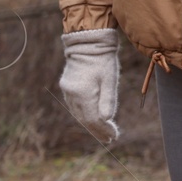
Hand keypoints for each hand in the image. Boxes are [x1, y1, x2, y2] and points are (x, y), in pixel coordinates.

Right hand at [59, 28, 121, 143]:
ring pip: (78, 114)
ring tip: (103, 133)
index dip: (103, 130)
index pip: (93, 119)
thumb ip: (108, 99)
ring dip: (91, 124)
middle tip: (110, 139)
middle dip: (98, 130)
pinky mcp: (67, 86)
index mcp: (82, 93)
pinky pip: (75, 106)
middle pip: (84, 119)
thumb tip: (106, 119)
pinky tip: (92, 119)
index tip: (114, 137)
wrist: (88, 42)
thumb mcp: (110, 78)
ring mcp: (68, 90)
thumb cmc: (103, 59)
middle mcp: (72, 94)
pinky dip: (84, 114)